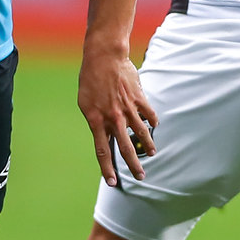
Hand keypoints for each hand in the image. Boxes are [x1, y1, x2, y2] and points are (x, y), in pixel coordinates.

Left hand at [78, 49, 157, 187]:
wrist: (104, 57)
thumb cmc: (90, 79)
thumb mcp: (85, 103)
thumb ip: (95, 119)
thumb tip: (103, 132)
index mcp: (97, 120)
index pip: (102, 151)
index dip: (107, 169)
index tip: (113, 182)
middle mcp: (113, 118)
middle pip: (125, 148)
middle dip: (133, 165)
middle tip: (140, 177)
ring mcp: (127, 108)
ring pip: (141, 133)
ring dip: (147, 145)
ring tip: (152, 154)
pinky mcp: (139, 98)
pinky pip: (148, 114)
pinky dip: (152, 121)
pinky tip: (154, 127)